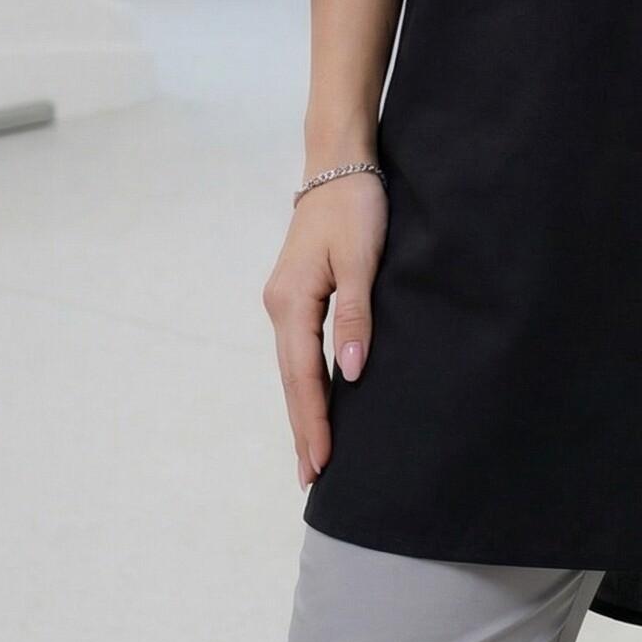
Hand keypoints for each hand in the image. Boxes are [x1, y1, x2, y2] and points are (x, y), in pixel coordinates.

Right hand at [261, 171, 388, 490]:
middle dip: (302, 428)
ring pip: (292, 367)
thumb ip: (357, 316)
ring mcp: (283, 300)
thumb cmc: (355, 205)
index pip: (303, 376)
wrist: (338, 161)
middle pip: (291, 379)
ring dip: (302, 409)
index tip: (321, 464)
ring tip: (312, 453)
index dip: (314, 421)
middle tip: (310, 480)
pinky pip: (297, 350)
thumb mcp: (362, 259)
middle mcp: (280, 305)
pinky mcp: (295, 293)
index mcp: (293, 301)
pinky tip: (314, 399)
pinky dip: (304, 381)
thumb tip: (352, 374)